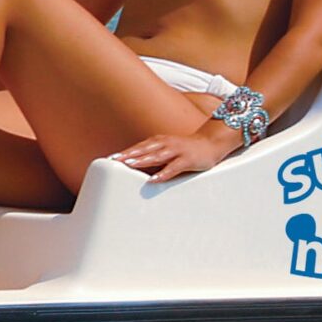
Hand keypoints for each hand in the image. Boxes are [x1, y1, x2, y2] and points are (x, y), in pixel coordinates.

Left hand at [110, 123, 242, 182]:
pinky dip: (163, 173)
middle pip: (144, 149)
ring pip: (157, 156)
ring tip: (129, 165)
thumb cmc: (185, 149)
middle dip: (129, 154)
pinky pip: (173, 167)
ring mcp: (177, 151)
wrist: (210, 142)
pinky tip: (154, 179)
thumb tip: (134, 167)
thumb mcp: (166, 149)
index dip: (125, 152)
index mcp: (159, 142)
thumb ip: (152, 156)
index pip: (138, 147)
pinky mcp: (187, 160)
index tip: (110, 159)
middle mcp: (165, 144)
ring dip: (143, 160)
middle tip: (114, 160)